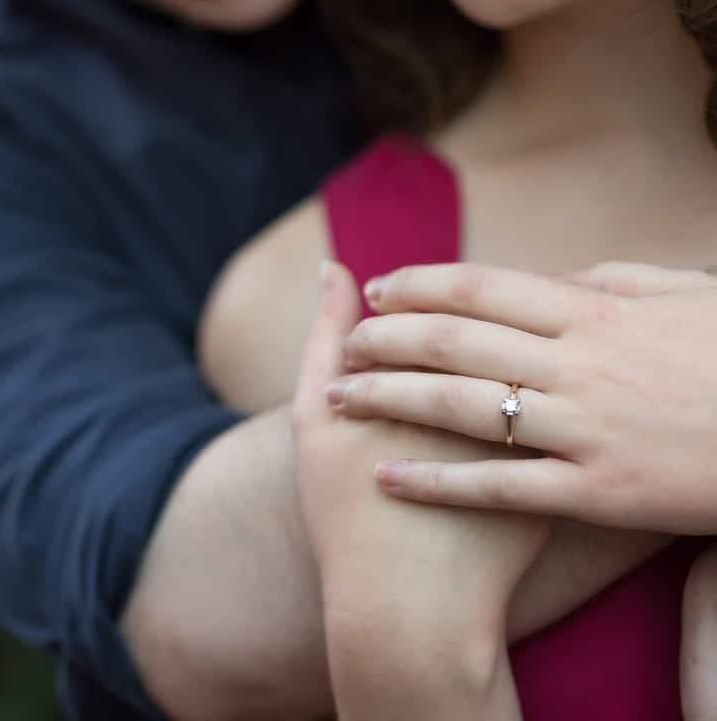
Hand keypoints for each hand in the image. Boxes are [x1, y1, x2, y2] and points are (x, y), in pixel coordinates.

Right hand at [294, 261, 545, 720]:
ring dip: (515, 354)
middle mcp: (488, 393)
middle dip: (475, 326)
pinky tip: (510, 409)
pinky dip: (540, 402)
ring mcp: (529, 435)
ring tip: (480, 371)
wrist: (405, 611)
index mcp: (433, 370)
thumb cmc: (347, 511)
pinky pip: (559, 417)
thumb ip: (323, 334)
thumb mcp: (316, 416)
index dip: (424, 305)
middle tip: (449, 347)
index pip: (446, 301)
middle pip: (497, 326)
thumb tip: (332, 265)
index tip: (405, 332)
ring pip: (536, 363)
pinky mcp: (560, 474)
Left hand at [331, 261, 716, 532]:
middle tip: (346, 346)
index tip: (378, 289)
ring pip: (461, 410)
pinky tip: (391, 479)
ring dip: (390, 401)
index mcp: (595, 312)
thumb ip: (612, 280)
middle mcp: (577, 365)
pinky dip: (438, 482)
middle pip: (455, 344)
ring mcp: (583, 430)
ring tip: (339, 398)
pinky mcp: (596, 493)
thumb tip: (554, 276)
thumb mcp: (681, 296)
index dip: (420, 286)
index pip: (481, 289)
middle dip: (387, 341)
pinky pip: (500, 486)